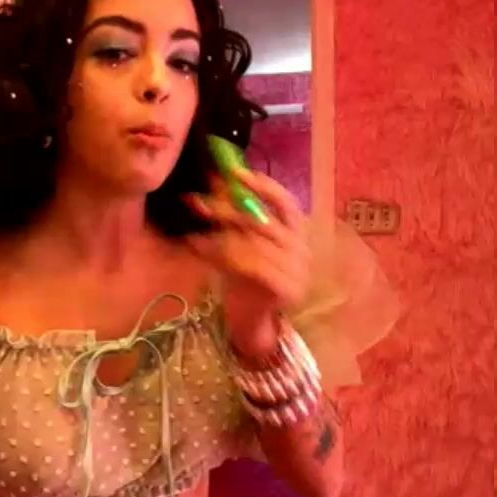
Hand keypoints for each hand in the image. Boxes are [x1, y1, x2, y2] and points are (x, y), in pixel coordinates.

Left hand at [185, 165, 309, 357]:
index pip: (286, 204)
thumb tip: (214, 183)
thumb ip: (234, 221)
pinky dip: (223, 256)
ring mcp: (297, 270)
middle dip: (229, 209)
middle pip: (264, 221)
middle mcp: (301, 250)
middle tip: (199, 202)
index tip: (237, 173)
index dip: (264, 187)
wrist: (252, 324)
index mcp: (296, 235)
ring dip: (220, 236)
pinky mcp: (287, 288)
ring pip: (254, 243)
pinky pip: (252, 264)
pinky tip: (200, 248)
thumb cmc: (246, 282)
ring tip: (195, 235)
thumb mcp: (239, 246)